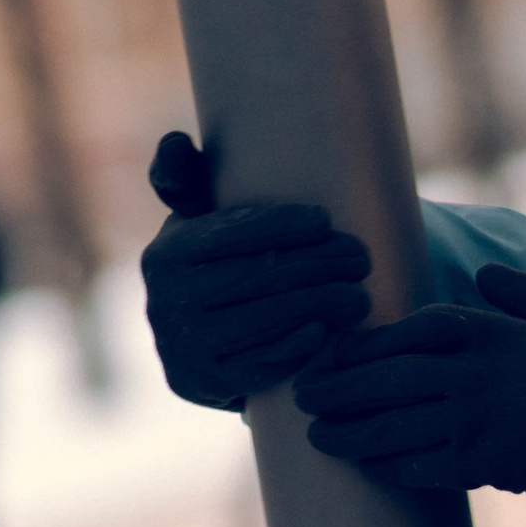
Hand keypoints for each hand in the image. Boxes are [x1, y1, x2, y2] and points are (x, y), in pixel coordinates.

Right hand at [139, 132, 370, 409]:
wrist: (201, 344)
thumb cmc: (215, 266)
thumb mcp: (197, 223)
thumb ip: (186, 178)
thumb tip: (174, 142)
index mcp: (166, 255)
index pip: (229, 234)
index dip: (279, 225)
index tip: (325, 220)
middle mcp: (164, 302)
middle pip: (254, 277)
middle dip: (316, 264)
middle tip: (361, 257)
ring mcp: (183, 347)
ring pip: (262, 319)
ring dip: (319, 304)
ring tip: (359, 293)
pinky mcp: (204, 384)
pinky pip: (258, 363)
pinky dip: (295, 346)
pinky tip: (325, 330)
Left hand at [292, 266, 525, 526]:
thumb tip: (489, 275)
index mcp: (495, 334)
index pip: (412, 331)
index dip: (366, 342)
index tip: (336, 348)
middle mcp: (475, 376)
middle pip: (385, 379)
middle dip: (337, 388)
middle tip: (303, 396)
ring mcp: (474, 424)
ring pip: (390, 425)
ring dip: (348, 432)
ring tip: (318, 436)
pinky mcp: (482, 468)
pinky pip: (417, 465)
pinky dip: (387, 465)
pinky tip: (367, 464)